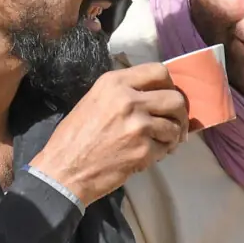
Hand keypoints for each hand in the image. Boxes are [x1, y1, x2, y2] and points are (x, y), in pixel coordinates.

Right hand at [30, 63, 188, 205]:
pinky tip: (149, 155)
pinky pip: (166, 148)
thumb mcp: (93, 101)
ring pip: (175, 126)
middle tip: (174, 123)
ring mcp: (139, 125)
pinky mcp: (143, 150)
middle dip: (179, 113)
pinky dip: (162, 153)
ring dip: (172, 136)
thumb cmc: (73, 137)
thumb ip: (122, 93)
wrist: (64, 171)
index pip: (158, 71)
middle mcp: (129, 99)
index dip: (169, 85)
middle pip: (175, 98)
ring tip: (161, 142)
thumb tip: (152, 94)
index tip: (166, 96)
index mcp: (114, 83)